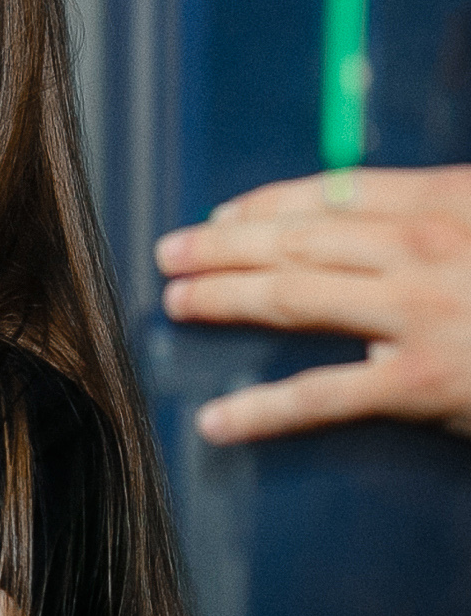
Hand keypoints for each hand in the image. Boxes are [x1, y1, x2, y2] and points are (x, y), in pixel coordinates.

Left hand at [156, 165, 470, 442]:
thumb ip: (433, 225)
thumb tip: (369, 232)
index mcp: (445, 202)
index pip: (332, 194)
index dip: (266, 205)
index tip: (223, 215)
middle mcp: (421, 249)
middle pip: (294, 241)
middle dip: (221, 247)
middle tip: (171, 254)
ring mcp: (417, 314)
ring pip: (291, 299)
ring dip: (221, 297)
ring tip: (178, 303)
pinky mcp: (420, 382)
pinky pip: (321, 396)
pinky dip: (260, 410)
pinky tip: (217, 420)